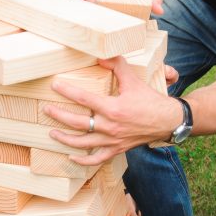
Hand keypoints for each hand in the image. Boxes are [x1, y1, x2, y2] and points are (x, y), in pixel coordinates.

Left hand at [45, 56, 178, 164]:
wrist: (168, 121)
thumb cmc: (150, 101)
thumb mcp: (133, 80)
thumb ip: (117, 66)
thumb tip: (102, 56)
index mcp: (113, 108)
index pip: (84, 98)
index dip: (67, 91)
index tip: (55, 86)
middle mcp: (110, 126)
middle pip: (78, 123)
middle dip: (59, 116)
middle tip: (46, 109)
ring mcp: (112, 140)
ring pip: (83, 143)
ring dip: (65, 139)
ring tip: (52, 133)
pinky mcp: (117, 149)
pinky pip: (97, 159)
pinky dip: (83, 160)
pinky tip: (71, 156)